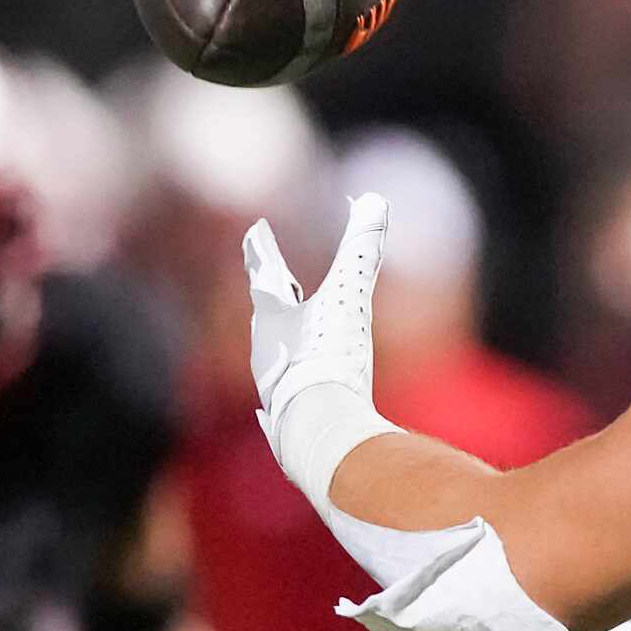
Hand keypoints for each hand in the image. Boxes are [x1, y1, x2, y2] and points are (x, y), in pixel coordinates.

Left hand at [245, 194, 395, 500]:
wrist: (318, 430)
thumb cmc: (327, 360)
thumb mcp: (350, 298)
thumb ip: (362, 250)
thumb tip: (374, 200)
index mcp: (272, 316)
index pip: (265, 270)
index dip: (263, 247)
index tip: (256, 230)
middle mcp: (266, 348)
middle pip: (267, 309)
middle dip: (272, 290)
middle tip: (273, 277)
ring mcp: (276, 382)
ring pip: (277, 347)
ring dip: (286, 331)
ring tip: (294, 329)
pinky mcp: (291, 412)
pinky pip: (293, 379)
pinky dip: (301, 367)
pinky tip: (309, 381)